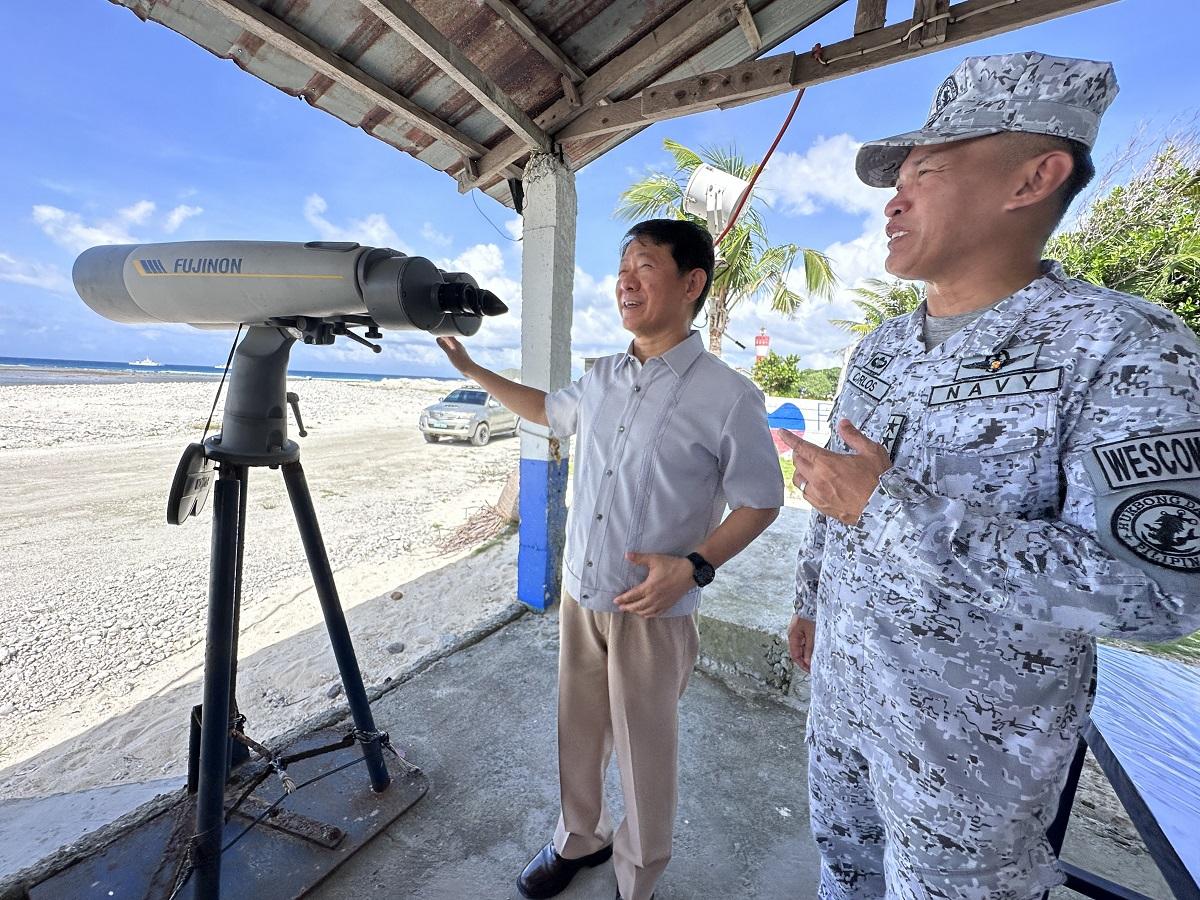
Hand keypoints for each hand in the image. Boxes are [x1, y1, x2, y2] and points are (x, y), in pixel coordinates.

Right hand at [436, 336, 474, 375]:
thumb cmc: (461, 361)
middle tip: (439, 335)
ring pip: (452, 344)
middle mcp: (459, 346)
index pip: (449, 335)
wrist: (469, 369)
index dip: (444, 333)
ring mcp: (460, 350)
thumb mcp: (450, 353)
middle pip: (451, 339)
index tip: (439, 331)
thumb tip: (438, 339)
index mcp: (456, 344)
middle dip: (445, 337)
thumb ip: (444, 346)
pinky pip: (453, 348)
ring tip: (442, 340)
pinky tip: (449, 349)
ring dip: (447, 342)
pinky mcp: (460, 355)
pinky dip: (449, 347)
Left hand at [614, 552, 695, 616]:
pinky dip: (648, 615)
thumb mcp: (655, 559)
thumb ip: (640, 558)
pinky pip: (656, 613)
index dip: (623, 599)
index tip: (615, 601)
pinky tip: (645, 614)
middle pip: (637, 606)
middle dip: (627, 607)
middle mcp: (654, 598)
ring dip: (637, 612)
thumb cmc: (672, 565)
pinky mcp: (668, 605)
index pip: (632, 596)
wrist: (690, 573)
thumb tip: (627, 555)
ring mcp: (662, 603)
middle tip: (620, 607)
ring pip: (646, 612)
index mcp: (649, 587)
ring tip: (631, 610)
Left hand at [777, 420, 891, 524]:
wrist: (884, 508)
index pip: (801, 447)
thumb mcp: (871, 451)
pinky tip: (815, 486)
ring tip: (808, 468)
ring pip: (799, 481)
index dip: (790, 438)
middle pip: (797, 463)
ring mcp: (819, 495)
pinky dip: (807, 488)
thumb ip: (854, 436)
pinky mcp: (823, 508)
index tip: (782, 432)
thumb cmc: (878, 480)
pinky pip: (807, 496)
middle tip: (803, 451)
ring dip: (801, 472)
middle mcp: (819, 479)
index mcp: (827, 463)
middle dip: (798, 454)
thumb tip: (843, 424)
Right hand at [787, 614, 814, 671]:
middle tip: (814, 667)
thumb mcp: (812, 634)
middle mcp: (793, 635)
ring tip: (816, 660)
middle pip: (797, 652)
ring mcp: (797, 633)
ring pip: (801, 648)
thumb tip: (808, 661)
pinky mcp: (802, 630)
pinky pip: (804, 642)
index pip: (795, 655)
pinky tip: (815, 650)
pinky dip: (809, 648)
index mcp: (792, 637)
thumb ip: (809, 648)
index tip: (810, 670)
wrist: (810, 603)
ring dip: (807, 655)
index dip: (802, 664)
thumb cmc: (810, 616)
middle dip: (805, 661)